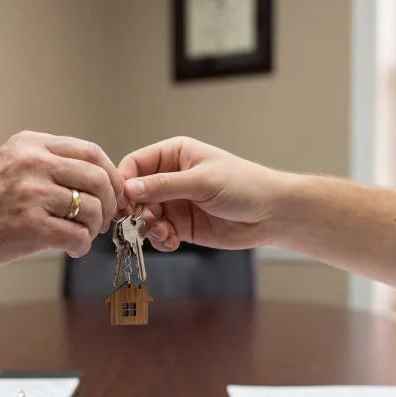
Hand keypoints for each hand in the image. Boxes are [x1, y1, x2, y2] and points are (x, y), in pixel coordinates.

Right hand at [0, 131, 125, 268]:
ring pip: (92, 209)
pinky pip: (77, 236)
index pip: (91, 152)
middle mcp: (33, 164)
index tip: (112, 194)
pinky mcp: (30, 227)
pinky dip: (81, 246)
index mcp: (31, 146)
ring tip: (82, 235)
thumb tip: (93, 180)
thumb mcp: (8, 164)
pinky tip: (71, 248)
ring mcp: (32, 195)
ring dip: (94, 227)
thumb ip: (46, 164)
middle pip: (98, 179)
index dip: (111, 176)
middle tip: (103, 219)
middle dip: (109, 203)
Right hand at [119, 137, 286, 250]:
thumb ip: (164, 185)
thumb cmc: (245, 185)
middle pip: (135, 193)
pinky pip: (159, 234)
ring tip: (164, 234)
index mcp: (174, 155)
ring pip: (144, 216)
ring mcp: (175, 203)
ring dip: (148, 228)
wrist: (272, 214)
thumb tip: (129, 188)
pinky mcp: (182, 225)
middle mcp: (171, 178)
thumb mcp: (201, 182)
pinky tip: (172, 241)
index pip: (135, 164)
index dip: (124, 182)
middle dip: (135, 210)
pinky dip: (160, 240)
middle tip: (143, 221)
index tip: (124, 201)